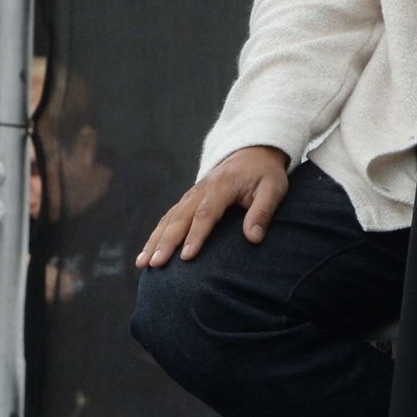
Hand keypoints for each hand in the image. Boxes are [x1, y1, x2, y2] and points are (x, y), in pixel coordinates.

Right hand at [136, 145, 289, 268]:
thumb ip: (263, 211)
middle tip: (155, 264)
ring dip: (155, 241)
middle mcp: (201, 190)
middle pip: (180, 218)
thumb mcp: (274, 188)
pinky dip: (156, 235)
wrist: (253, 153)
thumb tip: (254, 238)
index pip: (206, 213)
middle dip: (166, 242)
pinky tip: (147, 252)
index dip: (196, 235)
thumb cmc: (265, 174)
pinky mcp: (188, 200)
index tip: (186, 257)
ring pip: (169, 219)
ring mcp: (191, 194)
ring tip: (143, 263)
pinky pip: (168, 217)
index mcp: (223, 185)